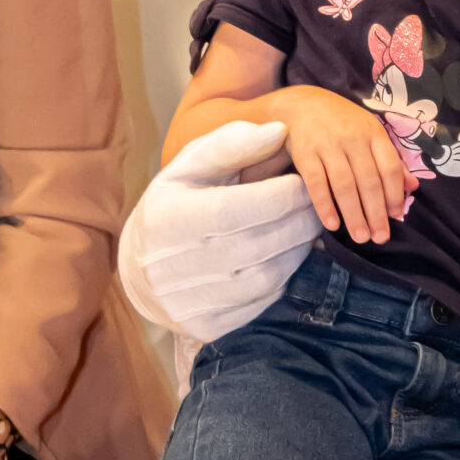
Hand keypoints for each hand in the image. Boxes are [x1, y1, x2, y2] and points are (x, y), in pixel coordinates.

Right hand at [121, 120, 316, 340]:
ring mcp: (188, 302)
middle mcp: (172, 266)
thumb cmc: (176, 202)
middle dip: (297, 223)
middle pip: (254, 246)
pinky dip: (283, 278)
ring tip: (307, 229)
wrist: (142, 268)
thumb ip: (234, 144)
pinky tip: (286, 255)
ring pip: (264, 279)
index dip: (277, 196)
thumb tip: (280, 132)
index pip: (232, 210)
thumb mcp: (192, 165)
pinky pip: (259, 304)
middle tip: (317, 206)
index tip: (302, 183)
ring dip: (297, 251)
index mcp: (167, 219)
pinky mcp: (207, 328)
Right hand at [279, 86, 412, 246]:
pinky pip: (316, 183)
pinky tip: (332, 224)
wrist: (302, 104)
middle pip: (369, 181)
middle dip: (376, 213)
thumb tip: (413, 187)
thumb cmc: (343, 123)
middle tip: (380, 238)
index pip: (389, 167)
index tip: (396, 217)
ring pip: (344, 185)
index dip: (394, 194)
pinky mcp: (305, 153)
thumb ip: (391, 160)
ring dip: (354, 215)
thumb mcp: (371, 133)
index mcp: (373, 133)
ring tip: (361, 237)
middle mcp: (353, 139)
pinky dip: (325, 205)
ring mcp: (328, 145)